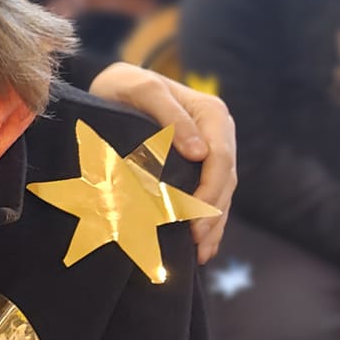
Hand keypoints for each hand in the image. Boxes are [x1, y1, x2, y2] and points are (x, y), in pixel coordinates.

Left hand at [87, 63, 236, 263]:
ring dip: (214, 224)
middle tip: (195, 243)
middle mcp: (217, 132)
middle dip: (212, 214)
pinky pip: (212, 195)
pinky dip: (208, 220)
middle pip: (225, 180)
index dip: (209, 192)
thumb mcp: (141, 89)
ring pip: (222, 192)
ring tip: (201, 253)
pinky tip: (202, 245)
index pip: (220, 158)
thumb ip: (170, 115)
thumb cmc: (124, 86)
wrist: (114, 87)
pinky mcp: (199, 165)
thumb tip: (200, 153)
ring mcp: (211, 149)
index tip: (193, 220)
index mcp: (211, 113)